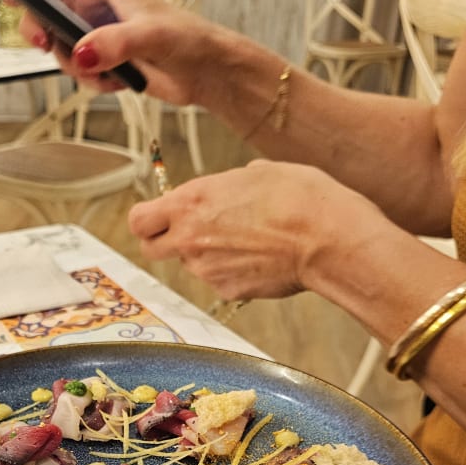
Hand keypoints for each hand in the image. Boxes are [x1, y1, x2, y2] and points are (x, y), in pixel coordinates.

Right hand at [21, 0, 218, 104]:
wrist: (205, 73)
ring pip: (64, 47)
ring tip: (99, 72)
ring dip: (74, 65)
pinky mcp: (108, 60)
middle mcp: (99, 6)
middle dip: (43, 31)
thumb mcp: (148, 36)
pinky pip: (83, 71)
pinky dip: (93, 82)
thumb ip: (112, 44)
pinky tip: (115, 82)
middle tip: (47, 46)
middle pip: (49, 10)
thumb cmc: (187, 39)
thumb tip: (82, 53)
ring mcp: (102, 34)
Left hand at [130, 160, 371, 300]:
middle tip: (188, 232)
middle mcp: (190, 239)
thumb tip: (226, 191)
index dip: (147, 219)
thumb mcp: (257, 173)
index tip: (159, 216)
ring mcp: (207, 270)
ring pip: (190, 264)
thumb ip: (226, 186)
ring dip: (205, 254)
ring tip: (245, 238)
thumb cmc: (298, 196)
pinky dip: (231, 271)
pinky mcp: (228, 291)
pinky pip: (219, 280)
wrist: (326, 238)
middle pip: (151, 249)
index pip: (139, 220)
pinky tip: (259, 257)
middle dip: (163, 241)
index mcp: (191, 203)